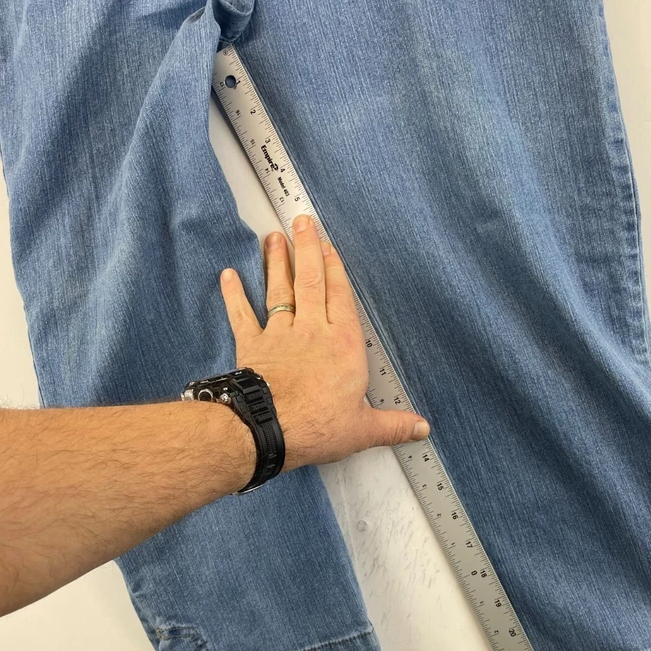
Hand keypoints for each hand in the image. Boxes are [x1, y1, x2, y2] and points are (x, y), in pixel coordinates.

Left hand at [219, 214, 430, 473]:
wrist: (269, 429)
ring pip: (279, 291)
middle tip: (301, 221)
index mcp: (344, 344)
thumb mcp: (363, 429)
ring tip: (273, 238)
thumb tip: (422, 429)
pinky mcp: (252, 346)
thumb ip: (393, 425)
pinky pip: (242, 315)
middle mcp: (313, 331)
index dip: (336, 269)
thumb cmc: (319, 426)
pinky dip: (234, 294)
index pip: (341, 297)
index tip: (330, 245)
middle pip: (311, 281)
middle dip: (307, 249)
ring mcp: (280, 335)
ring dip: (276, 263)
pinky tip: (228, 275)